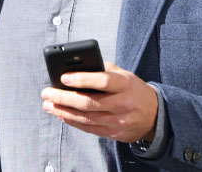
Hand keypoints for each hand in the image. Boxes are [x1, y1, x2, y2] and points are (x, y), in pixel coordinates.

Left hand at [40, 62, 157, 142]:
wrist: (155, 115)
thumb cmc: (133, 89)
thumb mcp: (124, 74)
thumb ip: (103, 70)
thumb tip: (76, 67)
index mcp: (125, 85)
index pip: (102, 81)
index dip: (81, 79)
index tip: (63, 77)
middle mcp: (122, 104)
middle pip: (88, 102)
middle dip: (63, 98)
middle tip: (46, 93)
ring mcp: (118, 121)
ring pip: (85, 118)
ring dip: (62, 111)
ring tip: (48, 105)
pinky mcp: (113, 133)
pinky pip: (88, 128)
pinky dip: (72, 121)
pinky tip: (61, 115)